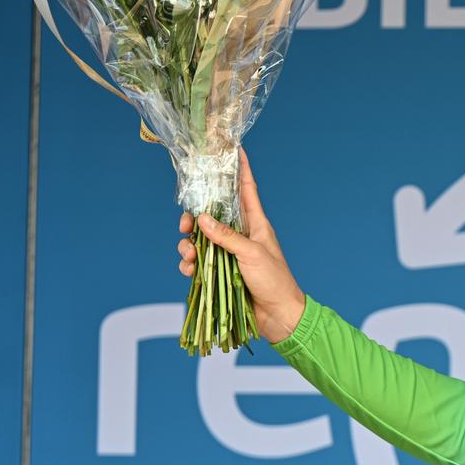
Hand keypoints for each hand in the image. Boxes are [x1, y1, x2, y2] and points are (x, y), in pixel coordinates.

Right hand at [177, 147, 307, 344]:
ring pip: (201, 239)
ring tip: (189, 256)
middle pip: (213, 214)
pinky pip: (200, 263)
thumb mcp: (251, 254)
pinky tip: (190, 271)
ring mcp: (230, 253)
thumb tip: (201, 219)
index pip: (246, 189)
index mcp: (255, 223)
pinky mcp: (222, 272)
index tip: (233, 148)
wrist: (279, 316)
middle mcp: (241, 234)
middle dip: (195, 217)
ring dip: (189, 245)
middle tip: (185, 225)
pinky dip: (191, 265)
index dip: (240, 169)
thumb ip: (226, 236)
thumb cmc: (274, 281)